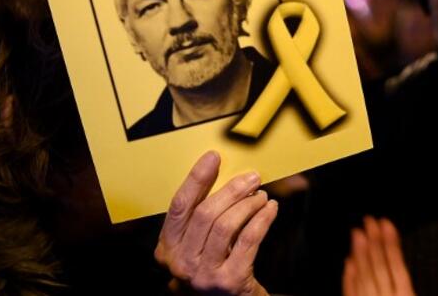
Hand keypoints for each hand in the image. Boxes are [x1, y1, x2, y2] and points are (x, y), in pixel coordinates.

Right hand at [156, 151, 277, 295]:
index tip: (213, 157)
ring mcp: (203, 274)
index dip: (196, 178)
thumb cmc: (213, 266)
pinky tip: (270, 209)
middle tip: (252, 177)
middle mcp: (180, 263)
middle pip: (205, 213)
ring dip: (248, 204)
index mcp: (167, 248)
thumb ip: (201, 215)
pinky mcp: (229, 281)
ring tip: (261, 196)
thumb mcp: (196, 244)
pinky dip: (262, 219)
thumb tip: (222, 173)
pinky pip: (249, 240)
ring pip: (226, 225)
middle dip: (231, 190)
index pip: (179, 206)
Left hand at [342, 216, 437, 295]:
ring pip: (360, 280)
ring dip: (358, 256)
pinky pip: (349, 295)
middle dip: (372, 243)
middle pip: (377, 269)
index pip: (396, 268)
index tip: (386, 223)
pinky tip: (348, 264)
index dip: (391, 244)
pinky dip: (348, 279)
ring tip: (356, 234)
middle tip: (368, 221)